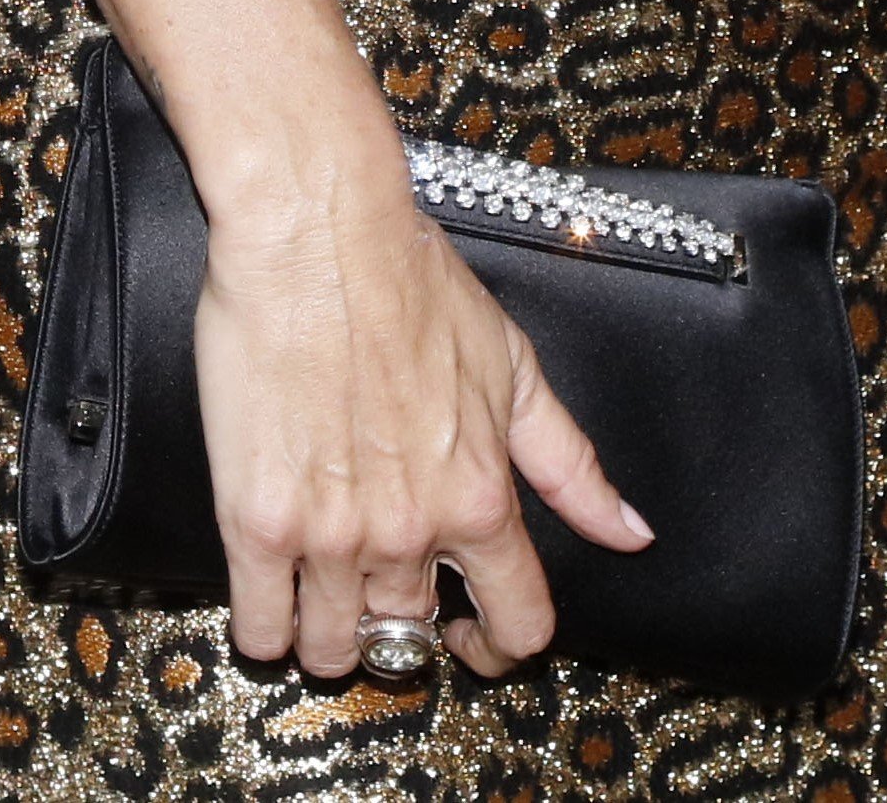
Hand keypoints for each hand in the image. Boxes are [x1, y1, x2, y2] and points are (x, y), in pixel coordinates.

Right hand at [193, 117, 653, 678]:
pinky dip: (269, 627)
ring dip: (332, 636)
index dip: (501, 648)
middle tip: (381, 588)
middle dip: (400, 627)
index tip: (474, 635)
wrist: (317, 236)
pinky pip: (259, 629)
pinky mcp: (255, 523)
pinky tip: (276, 590)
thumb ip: (570, 465)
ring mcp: (329, 534)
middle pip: (409, 642)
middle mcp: (410, 530)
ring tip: (327, 590)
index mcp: (481, 496)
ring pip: (333, 651)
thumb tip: (631, 533)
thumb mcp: (515, 368)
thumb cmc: (414, 284)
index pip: (519, 626)